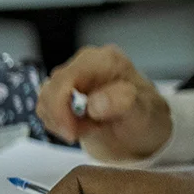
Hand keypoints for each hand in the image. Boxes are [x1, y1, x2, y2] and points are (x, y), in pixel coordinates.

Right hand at [36, 45, 171, 161]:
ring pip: (45, 97)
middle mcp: (87, 62)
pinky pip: (46, 106)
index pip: (66, 78)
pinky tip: (80, 127)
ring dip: (59, 120)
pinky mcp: (66, 90)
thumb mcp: (143, 112)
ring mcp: (75, 75)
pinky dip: (57, 122)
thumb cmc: (148, 117)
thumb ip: (122, 103)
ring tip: (88, 128)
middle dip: (61, 117)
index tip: (71, 133)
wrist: (147, 128)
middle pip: (52, 87)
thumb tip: (93, 103)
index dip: (60, 107)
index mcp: (106, 60)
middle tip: (83, 133)